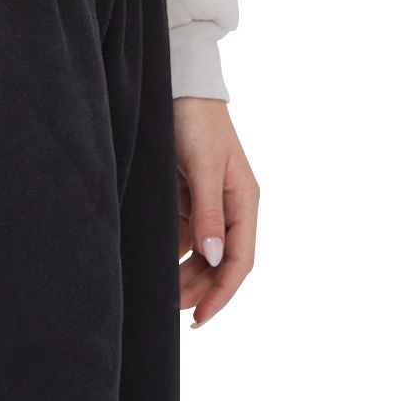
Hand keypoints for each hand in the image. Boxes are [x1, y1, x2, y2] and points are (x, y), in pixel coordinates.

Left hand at [175, 97, 257, 326]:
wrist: (178, 84)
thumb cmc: (197, 120)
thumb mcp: (204, 166)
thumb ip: (209, 212)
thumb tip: (215, 258)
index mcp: (244, 201)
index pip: (240, 259)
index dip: (222, 292)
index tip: (200, 316)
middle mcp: (230, 205)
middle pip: (220, 261)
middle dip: (200, 287)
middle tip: (173, 308)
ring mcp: (208, 200)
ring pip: (200, 250)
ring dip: (185, 272)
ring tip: (163, 292)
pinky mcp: (188, 193)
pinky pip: (183, 231)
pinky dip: (172, 249)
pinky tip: (156, 260)